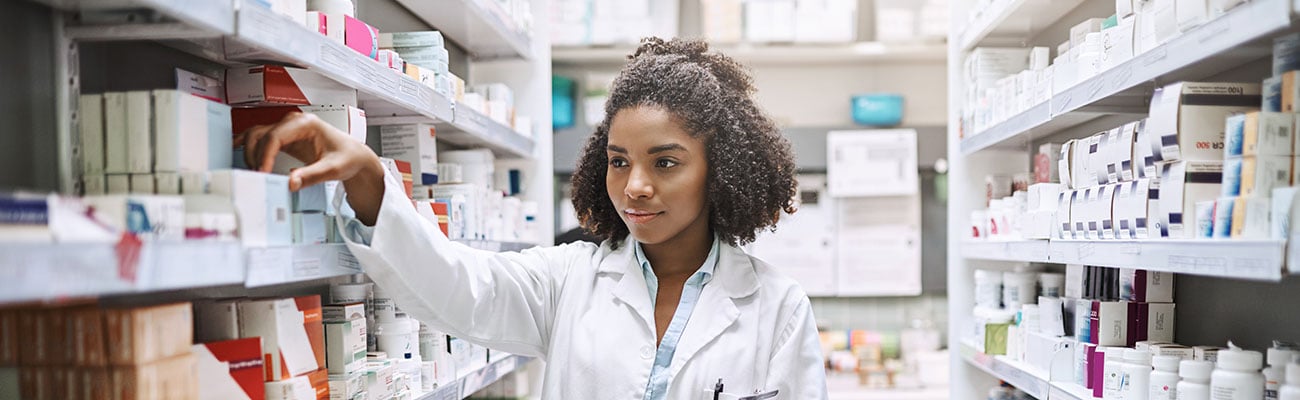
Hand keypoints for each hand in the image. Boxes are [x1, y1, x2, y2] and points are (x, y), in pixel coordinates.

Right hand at [236, 112, 384, 224]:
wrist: (353, 155)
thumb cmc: (347, 157)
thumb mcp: (333, 168)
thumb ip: (312, 175)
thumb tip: (291, 182)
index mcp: (306, 124)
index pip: (275, 136)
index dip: (265, 155)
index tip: (263, 172)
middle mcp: (294, 122)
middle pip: (261, 134)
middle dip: (254, 155)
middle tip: (257, 175)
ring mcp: (287, 129)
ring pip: (257, 135)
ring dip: (250, 151)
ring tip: (253, 171)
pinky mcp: (284, 138)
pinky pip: (261, 138)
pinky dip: (248, 144)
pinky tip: (236, 149)